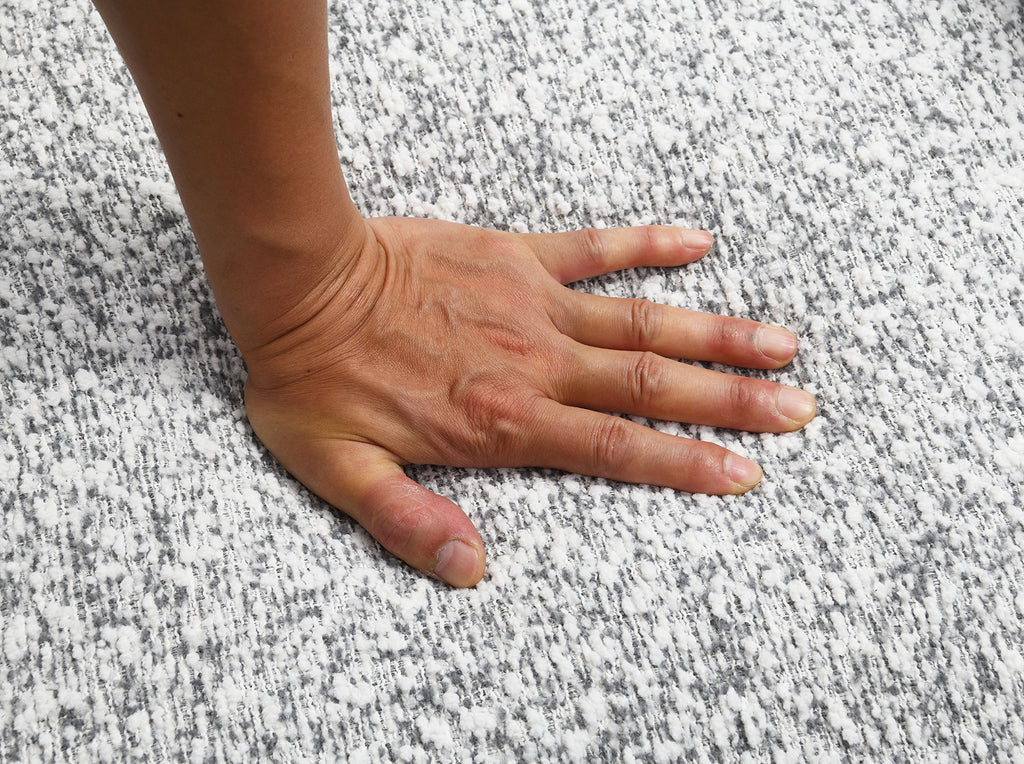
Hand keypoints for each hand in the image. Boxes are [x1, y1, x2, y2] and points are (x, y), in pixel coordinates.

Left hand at [242, 217, 815, 586]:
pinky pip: (593, 248)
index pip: (615, 448)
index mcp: (502, 421)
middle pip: (649, 385)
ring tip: (781, 344)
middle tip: (800, 409)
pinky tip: (698, 242)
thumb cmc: (316, 378)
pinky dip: (646, 244)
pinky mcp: (516, 257)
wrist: (300, 279)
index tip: (745, 473)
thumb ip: (410, 522)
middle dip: (730, 400)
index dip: (684, 463)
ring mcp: (531, 304)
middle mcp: (535, 363)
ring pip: (641, 321)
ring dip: (714, 334)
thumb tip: (471, 571)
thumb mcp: (343, 470)